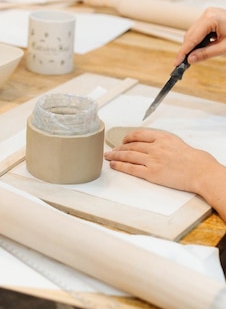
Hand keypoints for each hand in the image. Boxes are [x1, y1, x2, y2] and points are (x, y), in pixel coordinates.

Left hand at [104, 129, 219, 194]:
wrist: (200, 171)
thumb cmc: (192, 159)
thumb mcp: (175, 142)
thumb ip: (160, 141)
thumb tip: (147, 143)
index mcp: (161, 138)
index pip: (138, 134)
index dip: (127, 138)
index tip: (122, 141)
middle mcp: (155, 147)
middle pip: (130, 146)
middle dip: (118, 148)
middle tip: (111, 150)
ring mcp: (152, 160)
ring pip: (128, 156)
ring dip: (115, 156)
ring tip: (108, 157)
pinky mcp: (151, 173)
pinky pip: (131, 168)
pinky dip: (120, 166)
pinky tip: (114, 165)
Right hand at [174, 7, 225, 64]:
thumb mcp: (225, 47)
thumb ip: (206, 54)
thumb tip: (190, 60)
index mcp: (211, 19)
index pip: (192, 38)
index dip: (183, 52)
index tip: (176, 62)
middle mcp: (207, 13)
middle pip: (190, 35)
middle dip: (187, 49)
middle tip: (183, 63)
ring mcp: (208, 14)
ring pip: (193, 33)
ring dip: (193, 45)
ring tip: (193, 57)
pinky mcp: (210, 16)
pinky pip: (199, 30)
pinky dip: (198, 40)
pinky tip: (200, 48)